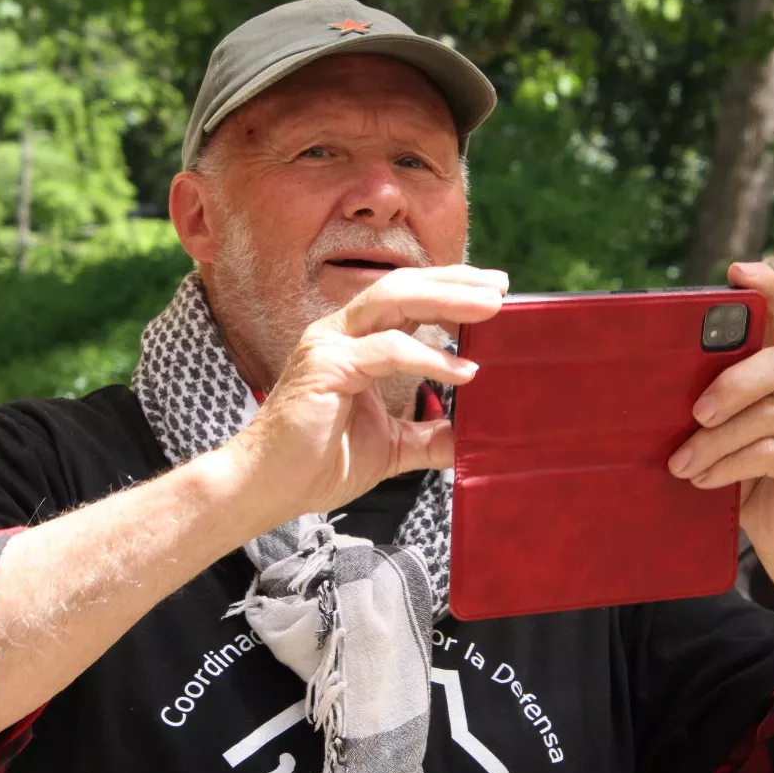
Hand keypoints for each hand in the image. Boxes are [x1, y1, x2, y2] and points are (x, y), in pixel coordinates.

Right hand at [227, 265, 506, 526]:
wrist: (271, 489)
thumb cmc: (320, 463)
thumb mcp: (392, 447)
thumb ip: (431, 436)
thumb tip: (476, 437)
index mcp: (356, 342)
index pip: (407, 299)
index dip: (449, 289)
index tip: (495, 291)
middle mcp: (341, 332)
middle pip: (404, 287)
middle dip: (455, 282)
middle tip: (502, 287)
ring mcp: (331, 345)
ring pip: (394, 302)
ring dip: (446, 301)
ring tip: (491, 310)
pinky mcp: (326, 366)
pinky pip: (387, 350)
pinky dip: (428, 357)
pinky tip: (463, 372)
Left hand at [666, 262, 773, 560]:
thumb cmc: (740, 463)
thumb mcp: (720, 422)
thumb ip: (706, 393)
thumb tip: (649, 380)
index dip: (766, 286)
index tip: (735, 271)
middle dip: (733, 384)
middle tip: (695, 412)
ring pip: (768, 416)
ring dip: (715, 443)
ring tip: (681, 463)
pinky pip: (771, 454)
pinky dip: (729, 467)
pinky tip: (703, 480)